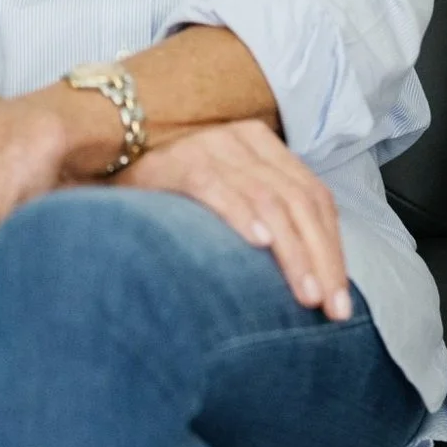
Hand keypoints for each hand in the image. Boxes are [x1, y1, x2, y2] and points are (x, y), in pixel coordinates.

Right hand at [114, 118, 353, 320]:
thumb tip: (313, 276)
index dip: (333, 248)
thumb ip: (264, 221)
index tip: (340, 297)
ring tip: (305, 293)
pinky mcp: (178, 161)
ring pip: (269, 200)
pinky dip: (241, 215)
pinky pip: (217, 187)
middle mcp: (241, 139)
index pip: (314, 197)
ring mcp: (210, 146)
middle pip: (300, 201)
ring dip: (292, 252)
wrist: (106, 168)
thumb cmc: (168, 196)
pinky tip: (257, 245)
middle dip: (322, 259)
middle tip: (331, 306)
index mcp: (261, 144)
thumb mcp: (226, 202)